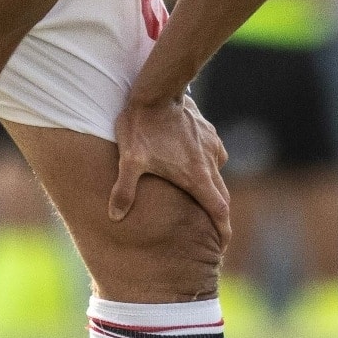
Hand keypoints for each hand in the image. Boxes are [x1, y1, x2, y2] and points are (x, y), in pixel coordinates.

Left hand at [110, 89, 230, 241]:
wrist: (157, 91)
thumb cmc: (142, 127)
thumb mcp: (130, 161)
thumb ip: (124, 190)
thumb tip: (114, 216)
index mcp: (196, 177)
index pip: (219, 211)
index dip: (223, 232)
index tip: (222, 246)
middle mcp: (210, 163)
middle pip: (221, 197)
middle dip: (218, 216)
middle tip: (209, 230)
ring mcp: (211, 146)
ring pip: (217, 174)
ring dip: (211, 187)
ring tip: (197, 195)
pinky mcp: (208, 132)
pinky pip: (212, 154)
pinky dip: (206, 165)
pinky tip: (193, 162)